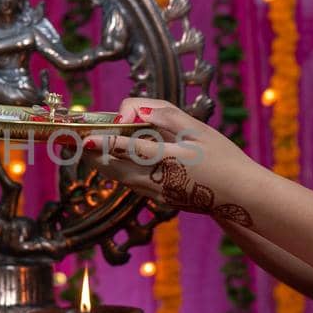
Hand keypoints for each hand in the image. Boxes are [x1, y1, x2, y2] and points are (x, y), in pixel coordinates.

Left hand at [81, 98, 257, 225]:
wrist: (242, 195)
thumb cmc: (224, 157)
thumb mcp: (200, 130)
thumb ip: (167, 118)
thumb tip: (137, 113)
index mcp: (173, 158)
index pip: (133, 149)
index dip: (108, 142)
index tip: (86, 138)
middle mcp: (162, 179)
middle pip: (117, 168)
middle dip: (93, 154)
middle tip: (70, 142)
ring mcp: (160, 193)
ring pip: (120, 178)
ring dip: (100, 164)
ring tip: (81, 150)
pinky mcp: (161, 200)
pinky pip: (131, 184)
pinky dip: (115, 173)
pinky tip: (106, 163)